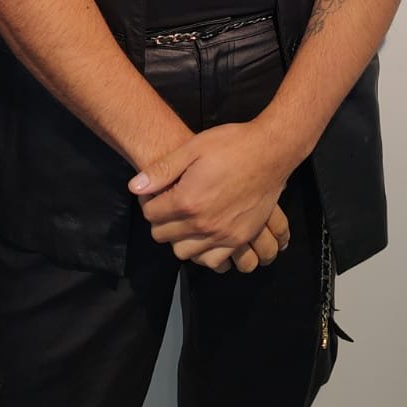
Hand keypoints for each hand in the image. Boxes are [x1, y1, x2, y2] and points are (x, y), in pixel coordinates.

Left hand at [128, 121, 294, 270]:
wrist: (271, 151)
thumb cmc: (231, 144)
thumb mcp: (193, 148)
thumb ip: (162, 170)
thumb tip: (135, 187)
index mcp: (187, 200)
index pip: (151, 215)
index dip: (150, 202)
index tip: (158, 193)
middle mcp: (203, 223)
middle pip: (164, 236)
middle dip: (161, 221)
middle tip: (170, 204)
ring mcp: (223, 235)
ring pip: (185, 253)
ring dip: (180, 238)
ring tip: (187, 219)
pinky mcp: (240, 238)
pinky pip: (213, 261)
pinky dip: (204, 252)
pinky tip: (205, 235)